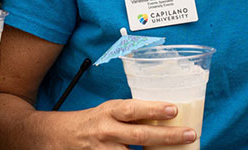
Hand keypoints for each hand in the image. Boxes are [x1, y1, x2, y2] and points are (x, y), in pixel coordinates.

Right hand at [47, 99, 196, 149]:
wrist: (58, 136)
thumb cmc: (92, 121)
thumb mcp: (109, 111)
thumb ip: (132, 114)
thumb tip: (165, 116)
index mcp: (110, 111)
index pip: (134, 109)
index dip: (154, 109)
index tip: (174, 110)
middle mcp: (107, 131)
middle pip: (140, 136)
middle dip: (168, 136)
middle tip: (189, 134)